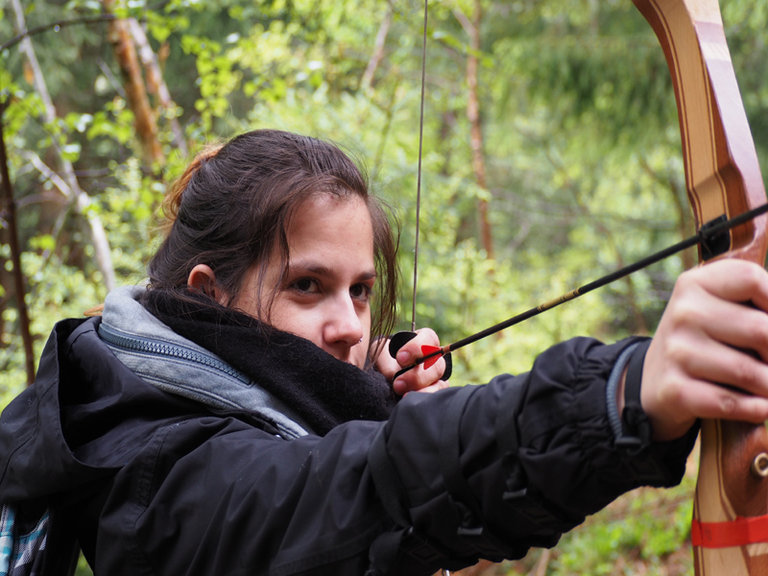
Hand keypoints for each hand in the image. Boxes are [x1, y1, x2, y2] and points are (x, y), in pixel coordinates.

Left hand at [375, 328, 448, 395]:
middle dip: (417, 376)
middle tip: (398, 384)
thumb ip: (387, 364)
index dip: (416, 348)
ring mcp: (436, 378)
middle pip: (437, 365)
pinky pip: (437, 397)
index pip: (429, 338)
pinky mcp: (434, 393)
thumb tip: (393, 376)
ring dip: (424, 391)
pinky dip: (426, 399)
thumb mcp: (380, 356)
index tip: (400, 358)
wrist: (380, 376)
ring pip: (441, 383)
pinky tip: (413, 402)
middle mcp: (434, 359)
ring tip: (405, 397)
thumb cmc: (383, 361)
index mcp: (424, 342)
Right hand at [641, 259, 767, 440]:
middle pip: (761, 330)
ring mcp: (676, 352)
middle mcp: (682, 314)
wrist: (655, 379)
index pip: (751, 279)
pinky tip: (760, 406)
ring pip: (749, 372)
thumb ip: (754, 309)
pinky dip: (756, 409)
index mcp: (694, 284)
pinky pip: (731, 403)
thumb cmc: (705, 341)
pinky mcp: (675, 390)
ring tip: (766, 385)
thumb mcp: (719, 309)